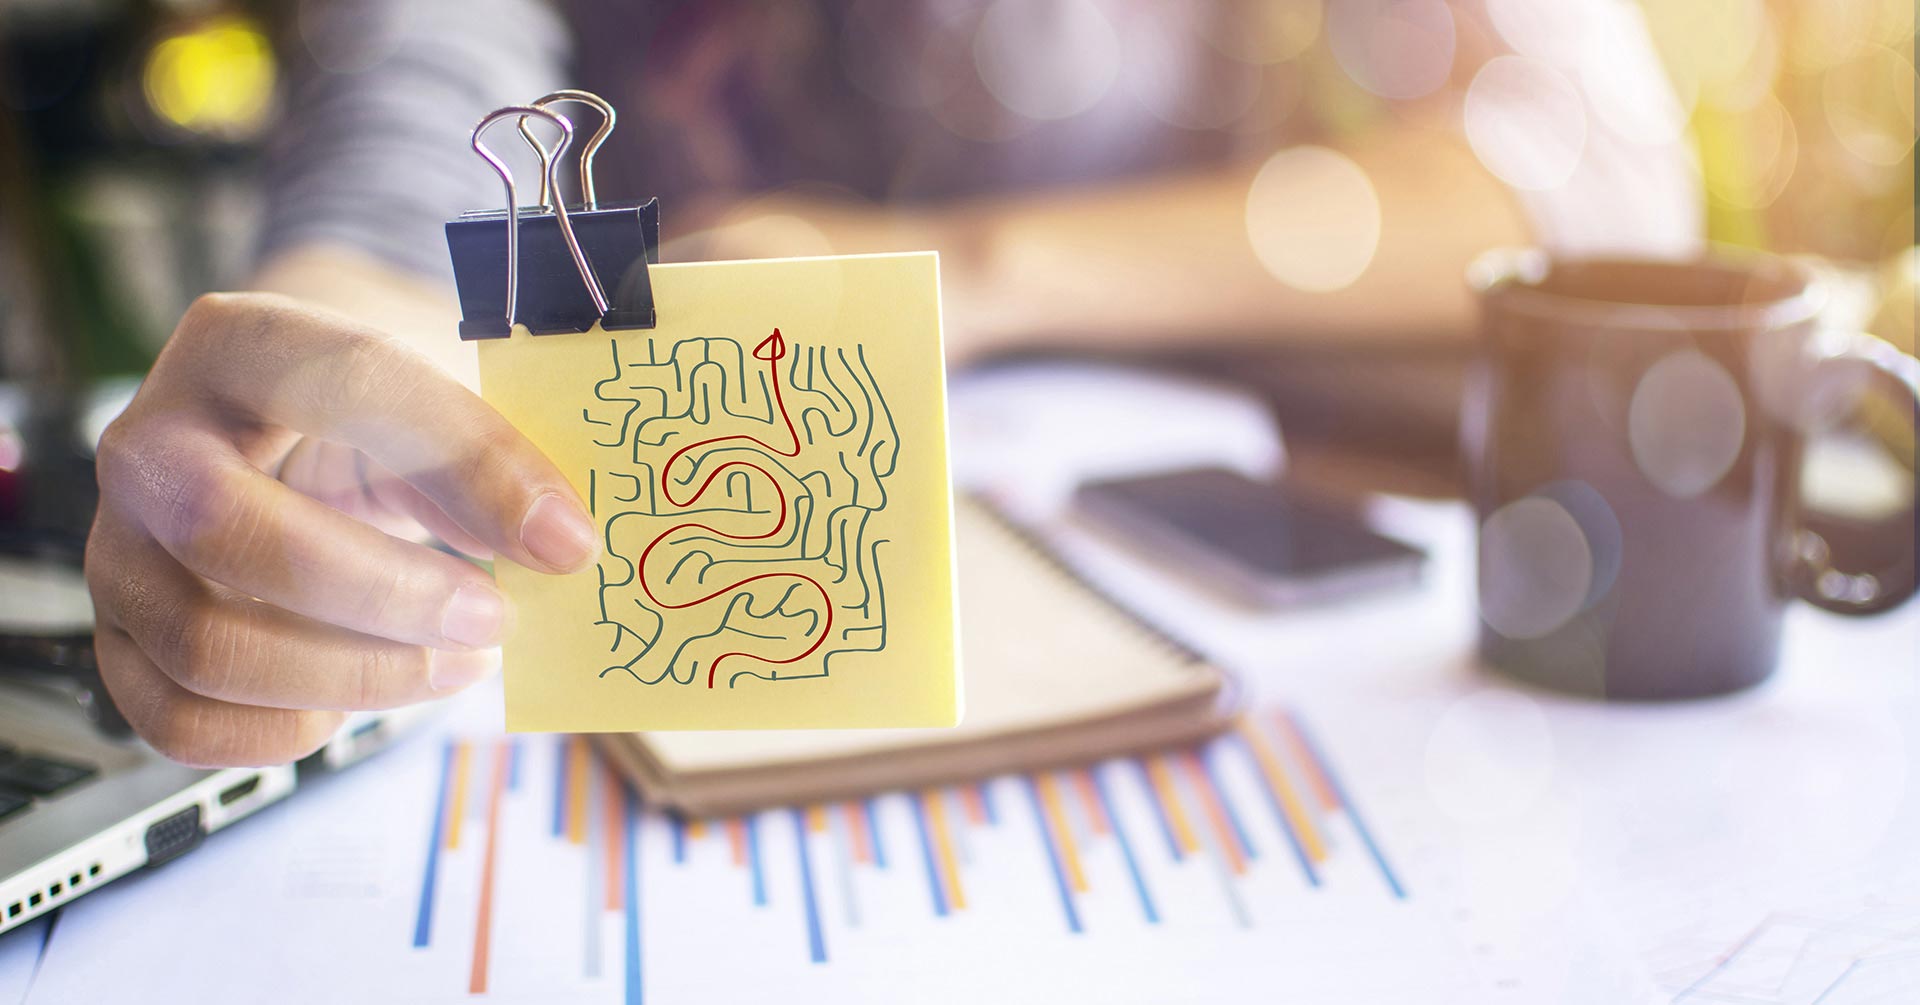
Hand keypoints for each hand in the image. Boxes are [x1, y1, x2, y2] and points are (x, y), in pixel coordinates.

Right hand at [86, 293, 598, 765]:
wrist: (278, 431)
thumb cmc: (371, 415)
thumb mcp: (435, 398)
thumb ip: (485, 456)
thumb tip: (554, 542)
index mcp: (239, 343)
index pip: (346, 382)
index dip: (467, 463)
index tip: (563, 539)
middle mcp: (149, 441)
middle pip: (233, 533)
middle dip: (388, 596)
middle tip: (492, 620)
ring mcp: (114, 546)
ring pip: (207, 646)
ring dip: (356, 675)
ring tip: (452, 662)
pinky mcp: (114, 638)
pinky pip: (178, 720)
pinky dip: (283, 729)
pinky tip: (352, 696)